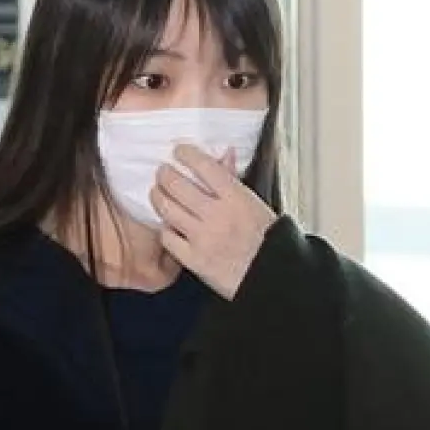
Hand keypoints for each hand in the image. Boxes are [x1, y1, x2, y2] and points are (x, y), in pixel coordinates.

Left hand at [150, 144, 277, 298]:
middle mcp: (217, 215)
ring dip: (158, 196)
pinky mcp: (194, 259)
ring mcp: (203, 238)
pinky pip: (168, 238)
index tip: (179, 151)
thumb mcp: (257, 204)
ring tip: (157, 192)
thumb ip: (235, 180)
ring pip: (167, 209)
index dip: (187, 154)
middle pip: (178, 185)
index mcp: (236, 198)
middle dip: (165, 174)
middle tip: (162, 171)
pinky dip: (165, 228)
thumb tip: (225, 154)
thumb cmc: (268, 241)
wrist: (272, 277)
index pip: (204, 166)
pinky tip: (168, 224)